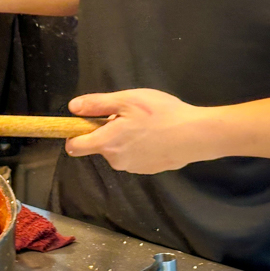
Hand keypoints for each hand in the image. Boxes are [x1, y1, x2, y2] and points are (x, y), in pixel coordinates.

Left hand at [65, 89, 214, 173]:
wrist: (198, 135)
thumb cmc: (161, 114)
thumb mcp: (126, 100)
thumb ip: (97, 104)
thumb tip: (73, 108)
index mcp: (106, 144)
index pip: (74, 147)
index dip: (74, 134)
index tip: (85, 123)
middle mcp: (116, 161)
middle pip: (100, 146)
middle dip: (108, 132)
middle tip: (129, 117)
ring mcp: (133, 168)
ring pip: (119, 151)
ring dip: (125, 139)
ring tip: (147, 124)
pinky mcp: (149, 170)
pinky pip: (135, 157)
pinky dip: (141, 147)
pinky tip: (158, 135)